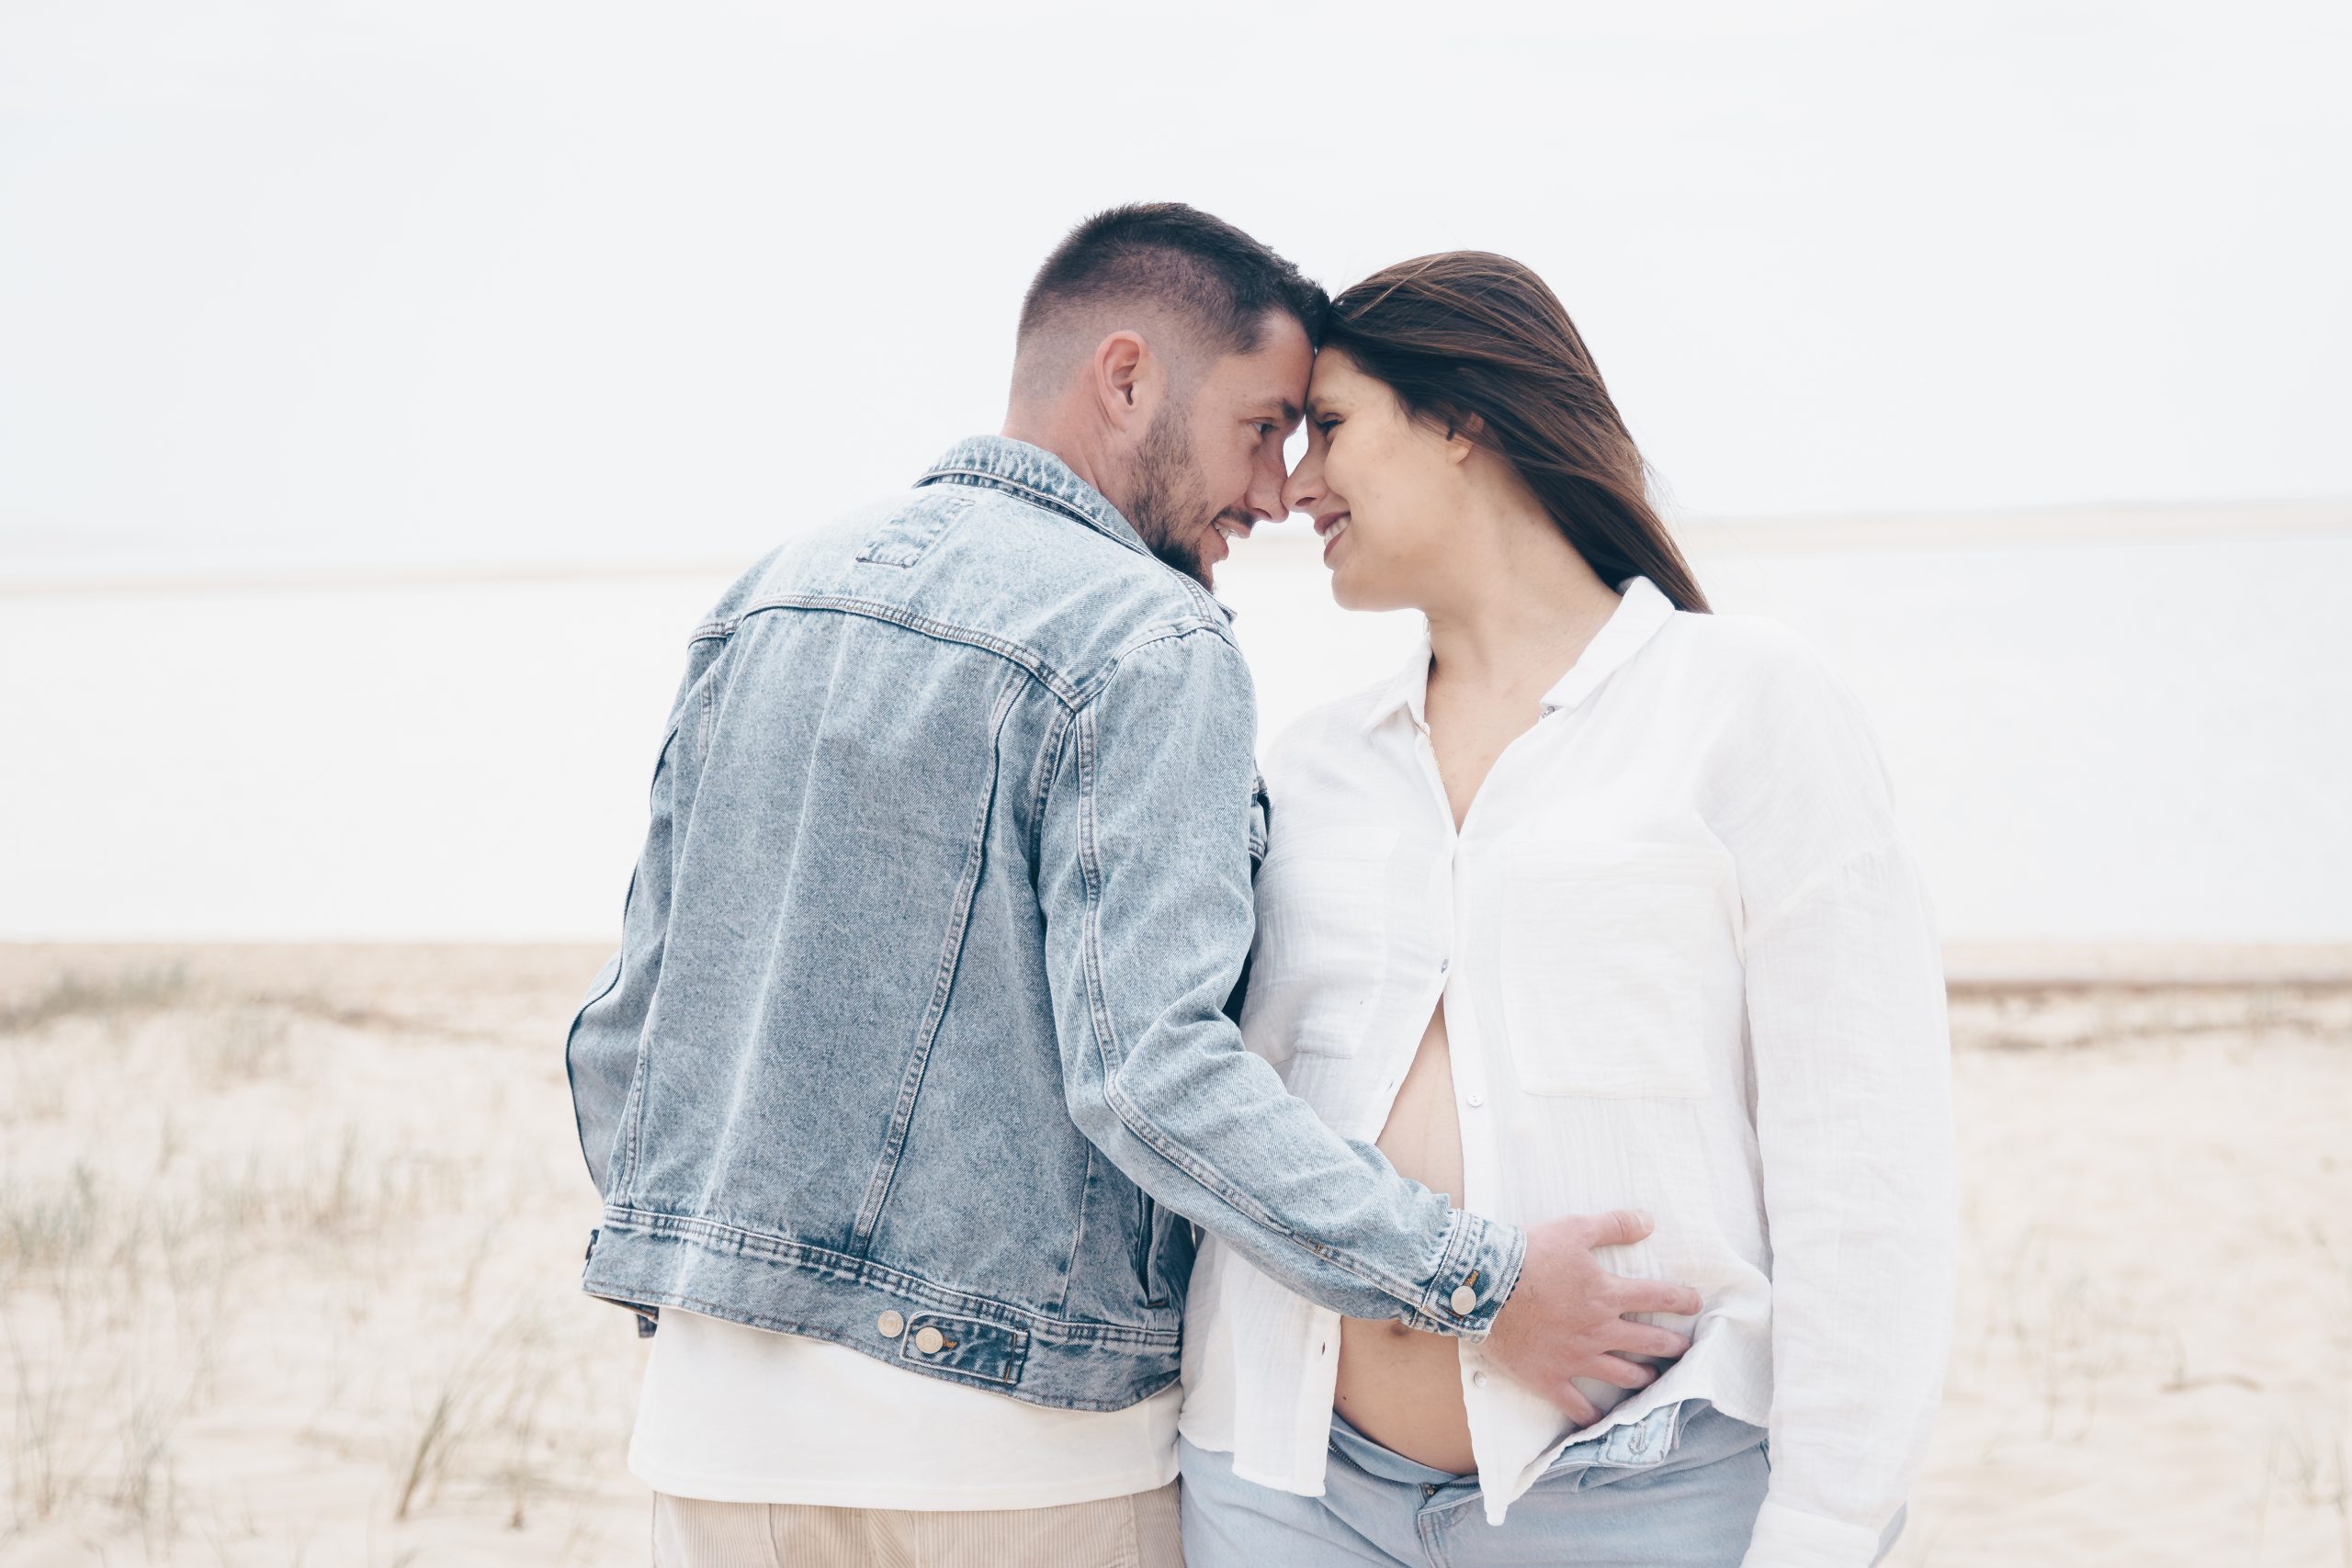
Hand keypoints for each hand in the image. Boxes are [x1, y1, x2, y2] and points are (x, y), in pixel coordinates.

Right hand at [1482, 1209, 1700, 1425]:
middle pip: (1648, 1341)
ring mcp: (1576, 1358)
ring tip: (1653, 1379)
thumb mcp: (1574, 1228)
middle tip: (1685, 1349)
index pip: (1657, 1297)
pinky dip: (1592, 1416)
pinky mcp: (1550, 1378)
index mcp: (1607, 1294)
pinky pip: (1577, 1406)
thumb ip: (1614, 1225)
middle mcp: (1599, 1330)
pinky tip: (1601, 1420)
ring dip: (1643, 1377)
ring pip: (1622, 1375)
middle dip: (1672, 1345)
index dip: (1681, 1299)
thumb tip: (1649, 1220)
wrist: (1485, 1287)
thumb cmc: (1529, 1254)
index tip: (1695, 1304)